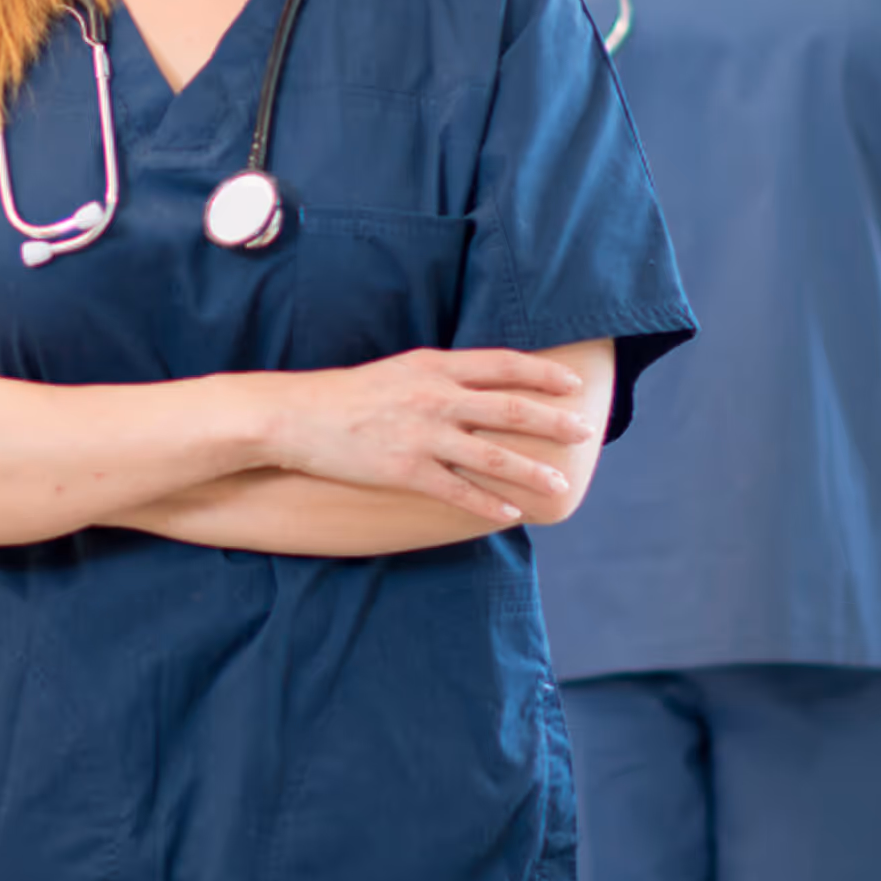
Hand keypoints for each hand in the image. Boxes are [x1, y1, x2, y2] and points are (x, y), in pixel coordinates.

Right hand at [263, 350, 599, 523]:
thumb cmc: (349, 394)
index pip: (502, 365)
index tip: (572, 384)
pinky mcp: (405, 471)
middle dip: (552, 421)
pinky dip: (488, 505)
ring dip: (531, 471)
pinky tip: (510, 515)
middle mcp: (434, 398)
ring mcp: (421, 436)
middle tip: (584, 432)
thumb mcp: (401, 370)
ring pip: (492, 455)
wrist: (296, 416)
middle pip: (508, 408)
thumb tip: (486, 385)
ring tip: (559, 484)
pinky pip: (458, 491)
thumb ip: (443, 376)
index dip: (542, 373)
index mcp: (434, 367)